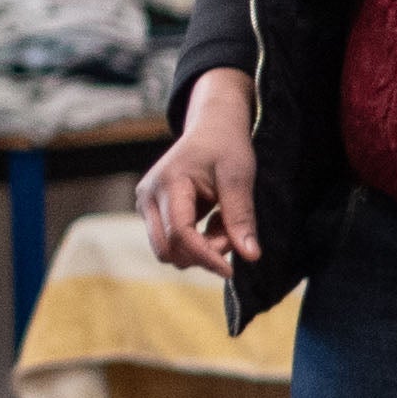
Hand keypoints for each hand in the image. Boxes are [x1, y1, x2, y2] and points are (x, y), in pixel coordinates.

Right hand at [142, 70, 260, 271]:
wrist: (211, 128)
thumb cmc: (226, 146)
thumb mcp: (239, 176)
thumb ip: (241, 216)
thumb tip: (250, 256)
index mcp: (168, 183)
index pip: (180, 233)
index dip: (205, 256)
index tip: (231, 270)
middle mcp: (148, 196)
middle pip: (168, 250)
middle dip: (203, 253)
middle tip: (232, 232)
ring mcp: (146, 205)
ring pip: (168, 251)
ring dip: (201, 249)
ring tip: (223, 222)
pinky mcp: (151, 212)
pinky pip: (172, 242)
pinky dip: (196, 242)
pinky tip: (213, 220)